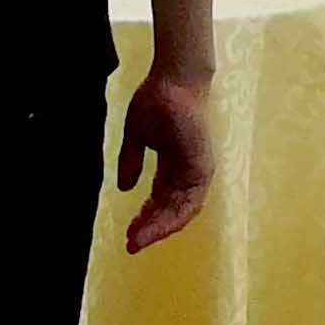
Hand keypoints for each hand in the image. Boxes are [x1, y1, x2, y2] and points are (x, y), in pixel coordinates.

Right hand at [118, 69, 214, 253]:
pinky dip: (172, 216)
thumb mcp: (137, 136)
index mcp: (174, 166)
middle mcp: (188, 173)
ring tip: (138, 240)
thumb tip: (123, 186)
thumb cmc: (156, 100)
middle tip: (130, 244)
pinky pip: (189, 201)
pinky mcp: (202, 168)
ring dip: (160, 228)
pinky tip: (154, 226)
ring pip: (181, 211)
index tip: (128, 234)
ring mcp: (197, 172)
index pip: (161, 200)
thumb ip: (131, 161)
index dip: (145, 218)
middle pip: (171, 211)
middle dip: (150, 229)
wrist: (173, 80)